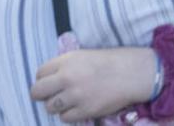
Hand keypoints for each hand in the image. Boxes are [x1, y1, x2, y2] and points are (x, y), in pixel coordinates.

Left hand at [30, 47, 155, 121]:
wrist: (136, 73)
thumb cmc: (114, 61)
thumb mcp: (86, 55)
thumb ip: (66, 66)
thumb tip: (51, 80)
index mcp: (67, 60)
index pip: (39, 73)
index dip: (45, 79)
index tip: (52, 82)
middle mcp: (67, 78)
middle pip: (37, 92)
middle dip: (42, 95)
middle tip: (53, 95)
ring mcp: (76, 95)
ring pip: (50, 107)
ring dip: (58, 105)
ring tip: (70, 101)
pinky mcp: (85, 110)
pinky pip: (65, 117)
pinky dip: (70, 114)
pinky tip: (81, 106)